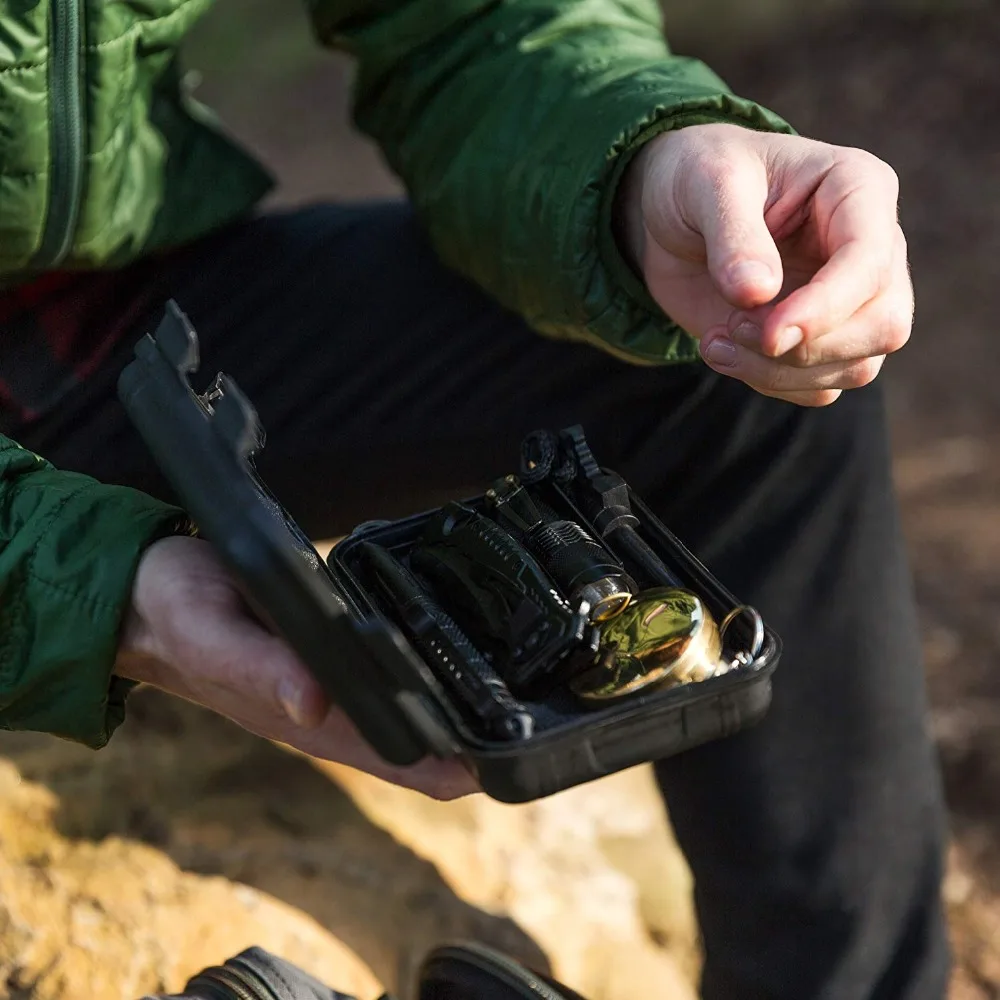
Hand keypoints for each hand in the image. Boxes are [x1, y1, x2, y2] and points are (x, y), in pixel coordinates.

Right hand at [116, 536, 477, 799]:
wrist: (145, 593)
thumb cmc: (175, 613)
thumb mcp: (212, 633)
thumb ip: (261, 667)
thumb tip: (316, 700)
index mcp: (303, 715)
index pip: (392, 756)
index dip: (450, 766)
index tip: (502, 762)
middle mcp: (323, 708)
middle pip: (412, 745)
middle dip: (469, 746)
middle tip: (527, 733)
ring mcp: (327, 686)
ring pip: (403, 713)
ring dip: (451, 716)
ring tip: (508, 706)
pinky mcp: (325, 654)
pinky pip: (383, 675)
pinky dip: (420, 676)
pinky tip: (449, 662)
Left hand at [617, 123, 912, 404]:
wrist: (672, 212)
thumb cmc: (697, 176)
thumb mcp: (706, 183)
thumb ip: (733, 236)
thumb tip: (758, 294)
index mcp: (859, 190)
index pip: (872, 263)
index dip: (825, 308)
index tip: (769, 334)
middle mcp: (871, 249)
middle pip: (883, 327)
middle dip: (804, 347)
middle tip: (731, 328)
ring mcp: (851, 300)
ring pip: (854, 367)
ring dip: (776, 371)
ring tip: (716, 340)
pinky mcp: (819, 339)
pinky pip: (817, 387)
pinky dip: (767, 381)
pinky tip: (721, 349)